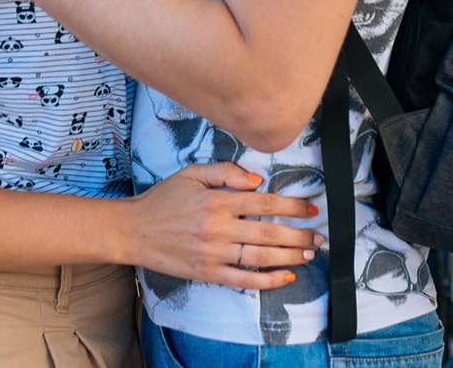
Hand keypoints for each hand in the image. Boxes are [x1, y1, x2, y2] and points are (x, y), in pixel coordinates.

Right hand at [121, 163, 321, 289]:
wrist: (134, 230)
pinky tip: (286, 277)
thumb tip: (257, 180)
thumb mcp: (191, 173)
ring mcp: (214, 253)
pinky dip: (268, 280)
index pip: (265, 202)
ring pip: (262, 257)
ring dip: (291, 256)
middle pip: (270, 232)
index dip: (293, 205)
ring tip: (309, 254)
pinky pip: (245, 280)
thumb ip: (225, 171)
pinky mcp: (209, 273)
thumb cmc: (163, 200)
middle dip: (300, 235)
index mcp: (217, 200)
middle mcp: (219, 227)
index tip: (310, 208)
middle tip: (318, 236)